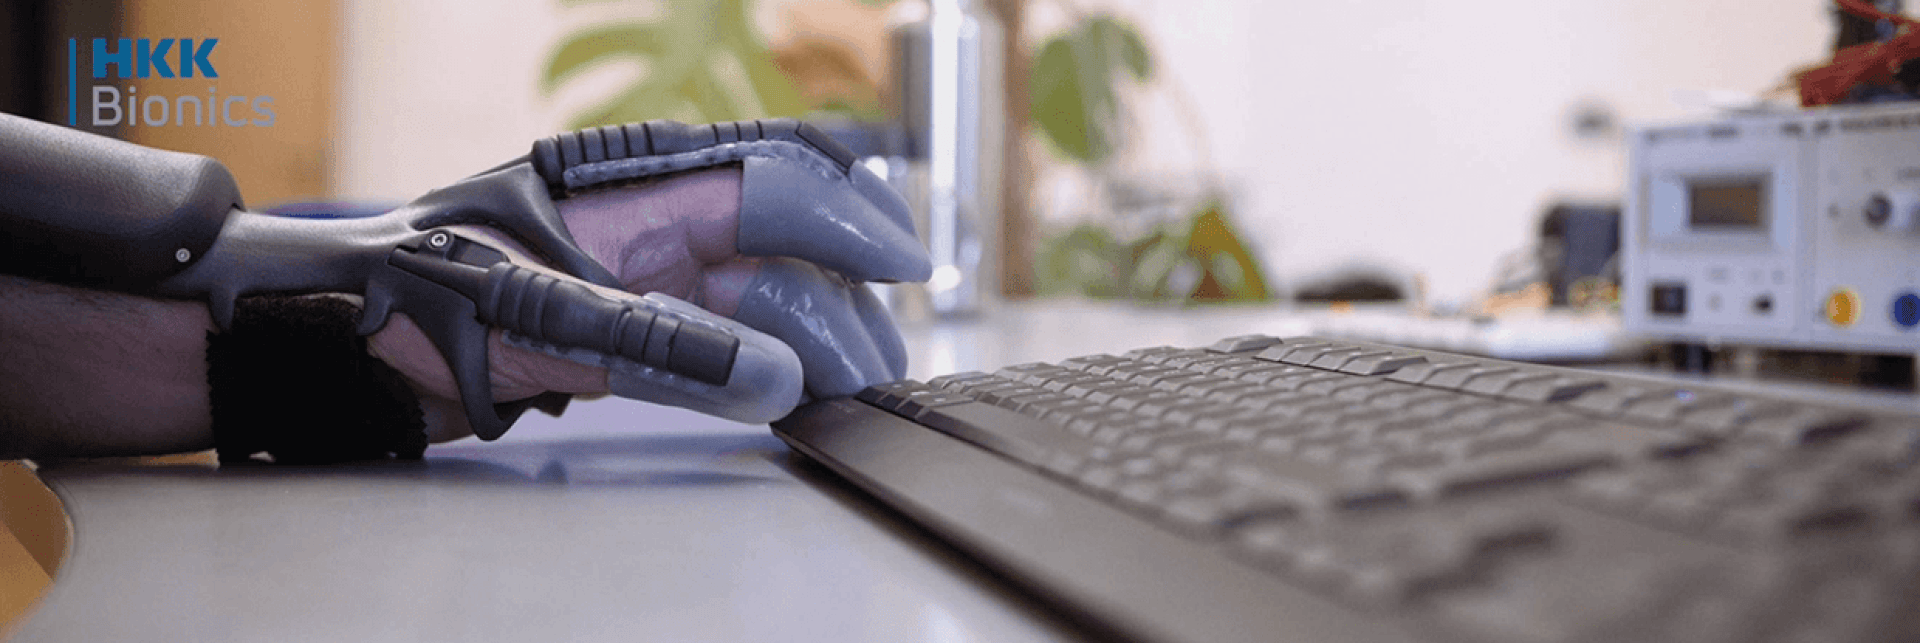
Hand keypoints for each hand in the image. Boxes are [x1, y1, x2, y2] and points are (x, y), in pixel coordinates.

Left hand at [368, 164, 928, 441]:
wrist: (340, 339)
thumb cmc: (416, 295)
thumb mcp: (545, 315)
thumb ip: (669, 345)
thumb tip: (780, 378)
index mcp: (630, 183)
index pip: (766, 182)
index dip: (845, 217)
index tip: (904, 265)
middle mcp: (648, 219)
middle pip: (780, 242)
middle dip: (841, 296)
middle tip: (881, 364)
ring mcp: (643, 273)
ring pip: (760, 292)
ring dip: (814, 337)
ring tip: (854, 389)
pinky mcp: (631, 326)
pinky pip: (722, 338)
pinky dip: (763, 366)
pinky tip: (798, 393)